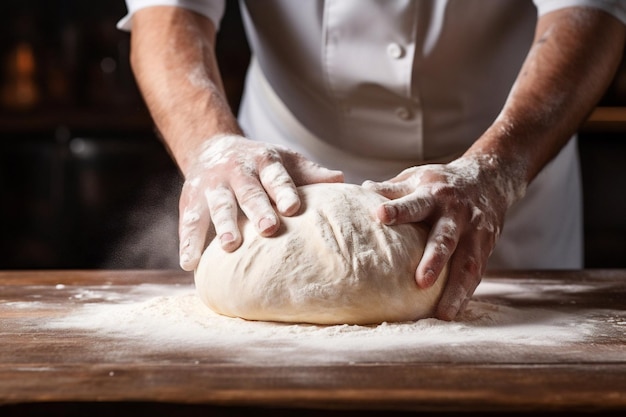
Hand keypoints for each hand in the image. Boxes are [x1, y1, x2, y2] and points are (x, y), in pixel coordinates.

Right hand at [179, 134, 343, 270]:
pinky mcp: (191, 202)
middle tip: (269, 228)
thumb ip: (309, 173)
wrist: (213, 147)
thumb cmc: (259, 163)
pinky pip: (189, 222)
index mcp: (264, 162)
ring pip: (218, 205)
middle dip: (257, 209)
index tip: (293, 207)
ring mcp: (212, 186)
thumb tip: (341, 181)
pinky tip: (190, 262)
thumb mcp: (284, 161)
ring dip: (224, 224)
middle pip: (248, 191)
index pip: (276, 177)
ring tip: (230, 246)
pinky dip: (188, 242)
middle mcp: (236, 172)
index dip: (284, 191)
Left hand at [363, 154, 525, 320]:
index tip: (380, 215)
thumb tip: (360, 190)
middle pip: (445, 237)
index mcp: (433, 193)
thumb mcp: (416, 178)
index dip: (398, 209)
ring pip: (467, 262)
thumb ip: (391, 190)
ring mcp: (475, 231)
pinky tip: (452, 312)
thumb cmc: (439, 183)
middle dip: (434, 259)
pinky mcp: (486, 247)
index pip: (414, 203)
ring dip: (455, 289)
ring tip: (443, 313)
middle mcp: (456, 213)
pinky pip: (476, 274)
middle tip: (420, 281)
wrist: (488, 178)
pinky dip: (465, 294)